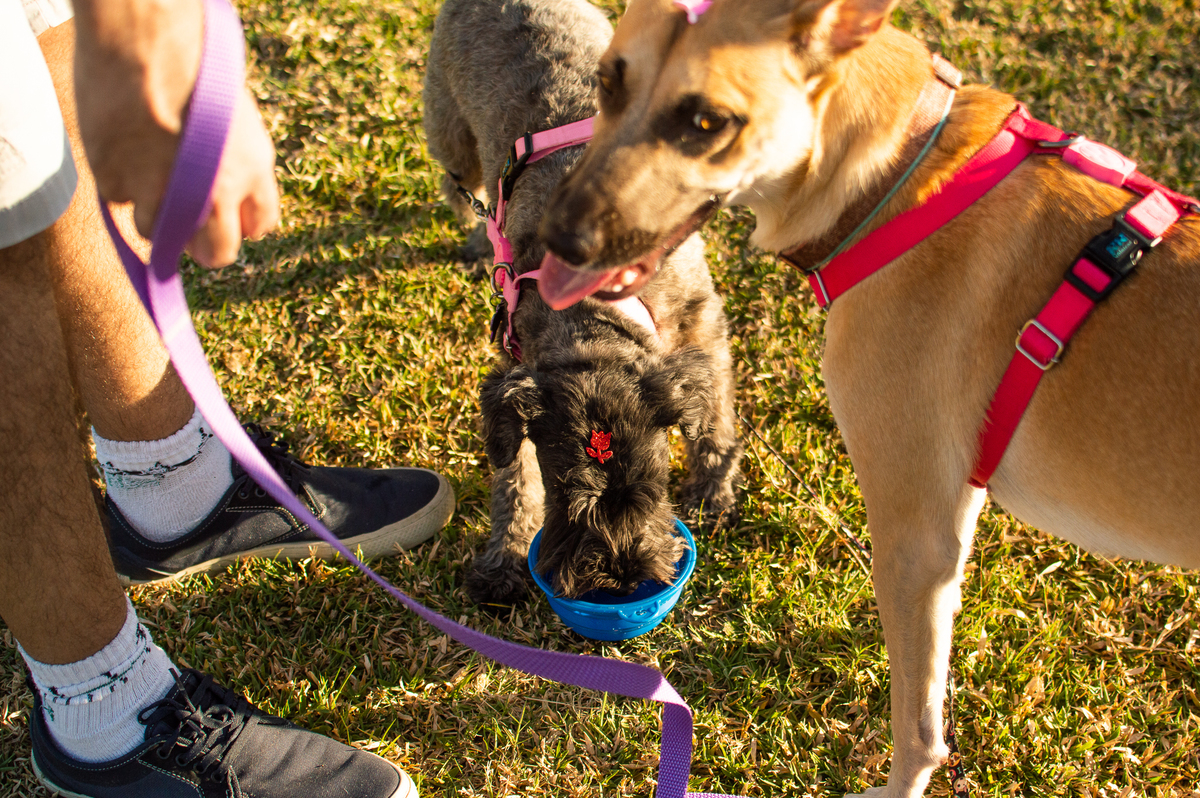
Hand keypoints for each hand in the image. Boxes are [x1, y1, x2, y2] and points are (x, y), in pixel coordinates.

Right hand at [73, 0, 278, 267]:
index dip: (240, 224)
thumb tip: (227, 200)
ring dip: (154, 212)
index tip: (225, 218)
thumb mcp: (236, 116)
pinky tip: (121, 141)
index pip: (259, 227)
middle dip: (203, 245)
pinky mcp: (117, 183)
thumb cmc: (194, 64)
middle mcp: (214, 193)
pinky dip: (118, 180)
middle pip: (216, 253)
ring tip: (146, 164)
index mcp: (253, 171)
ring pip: (158, 232)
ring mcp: (163, 193)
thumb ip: (236, 163)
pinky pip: (119, 200)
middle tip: (188, 232)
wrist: (144, 38)